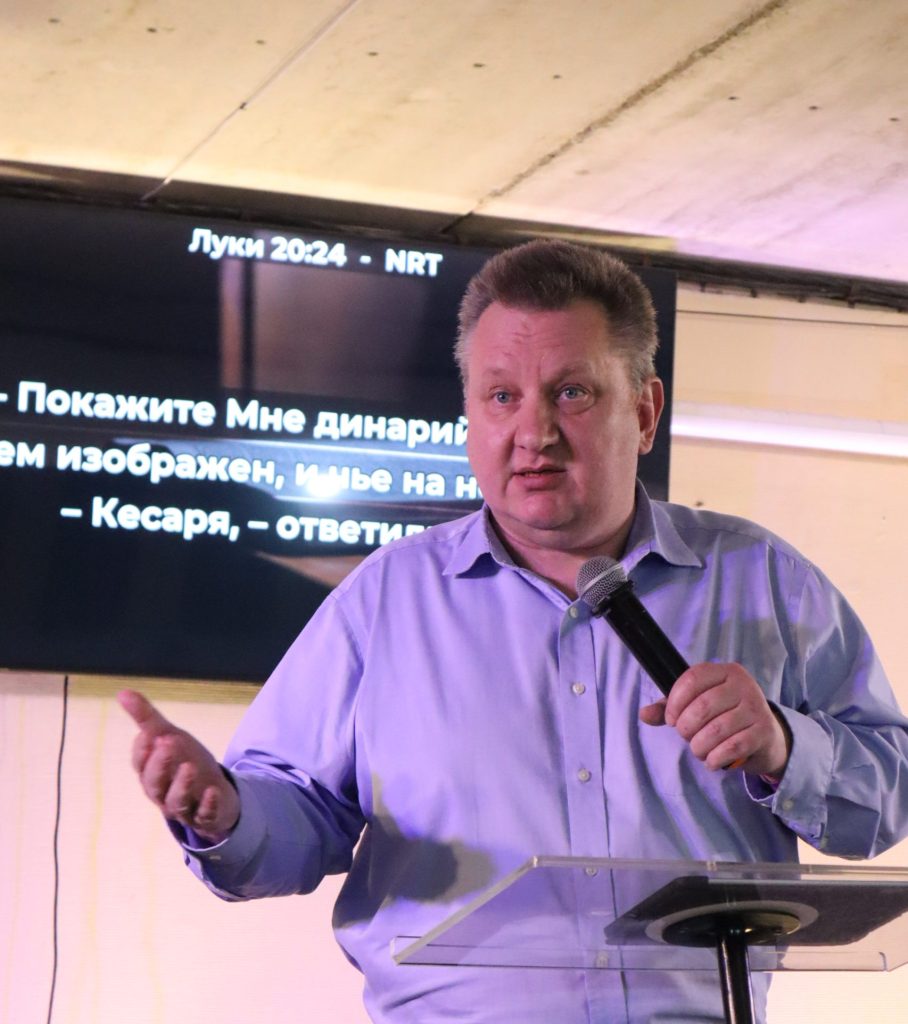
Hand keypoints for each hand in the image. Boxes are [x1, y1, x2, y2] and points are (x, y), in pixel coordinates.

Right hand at [118, 689, 239, 842]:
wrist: (214, 790)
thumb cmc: (184, 761)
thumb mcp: (169, 736)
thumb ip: (147, 718)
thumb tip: (123, 692)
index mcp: (150, 772)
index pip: (139, 763)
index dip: (142, 750)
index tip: (149, 733)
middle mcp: (161, 792)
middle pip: (154, 783)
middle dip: (159, 764)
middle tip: (168, 742)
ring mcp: (182, 806)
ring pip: (176, 801)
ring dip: (182, 784)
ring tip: (189, 766)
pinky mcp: (204, 816)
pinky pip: (204, 815)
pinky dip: (208, 804)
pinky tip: (214, 791)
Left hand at [639, 662, 790, 777]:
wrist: (766, 737)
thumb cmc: (725, 716)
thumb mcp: (698, 705)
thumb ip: (669, 708)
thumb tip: (644, 714)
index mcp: (725, 671)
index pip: (692, 678)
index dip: (675, 701)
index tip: (670, 720)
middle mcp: (743, 685)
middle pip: (702, 706)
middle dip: (686, 728)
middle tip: (686, 737)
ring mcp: (756, 708)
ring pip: (716, 729)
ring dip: (699, 746)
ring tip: (698, 750)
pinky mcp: (764, 732)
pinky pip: (732, 747)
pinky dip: (715, 758)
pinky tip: (711, 760)